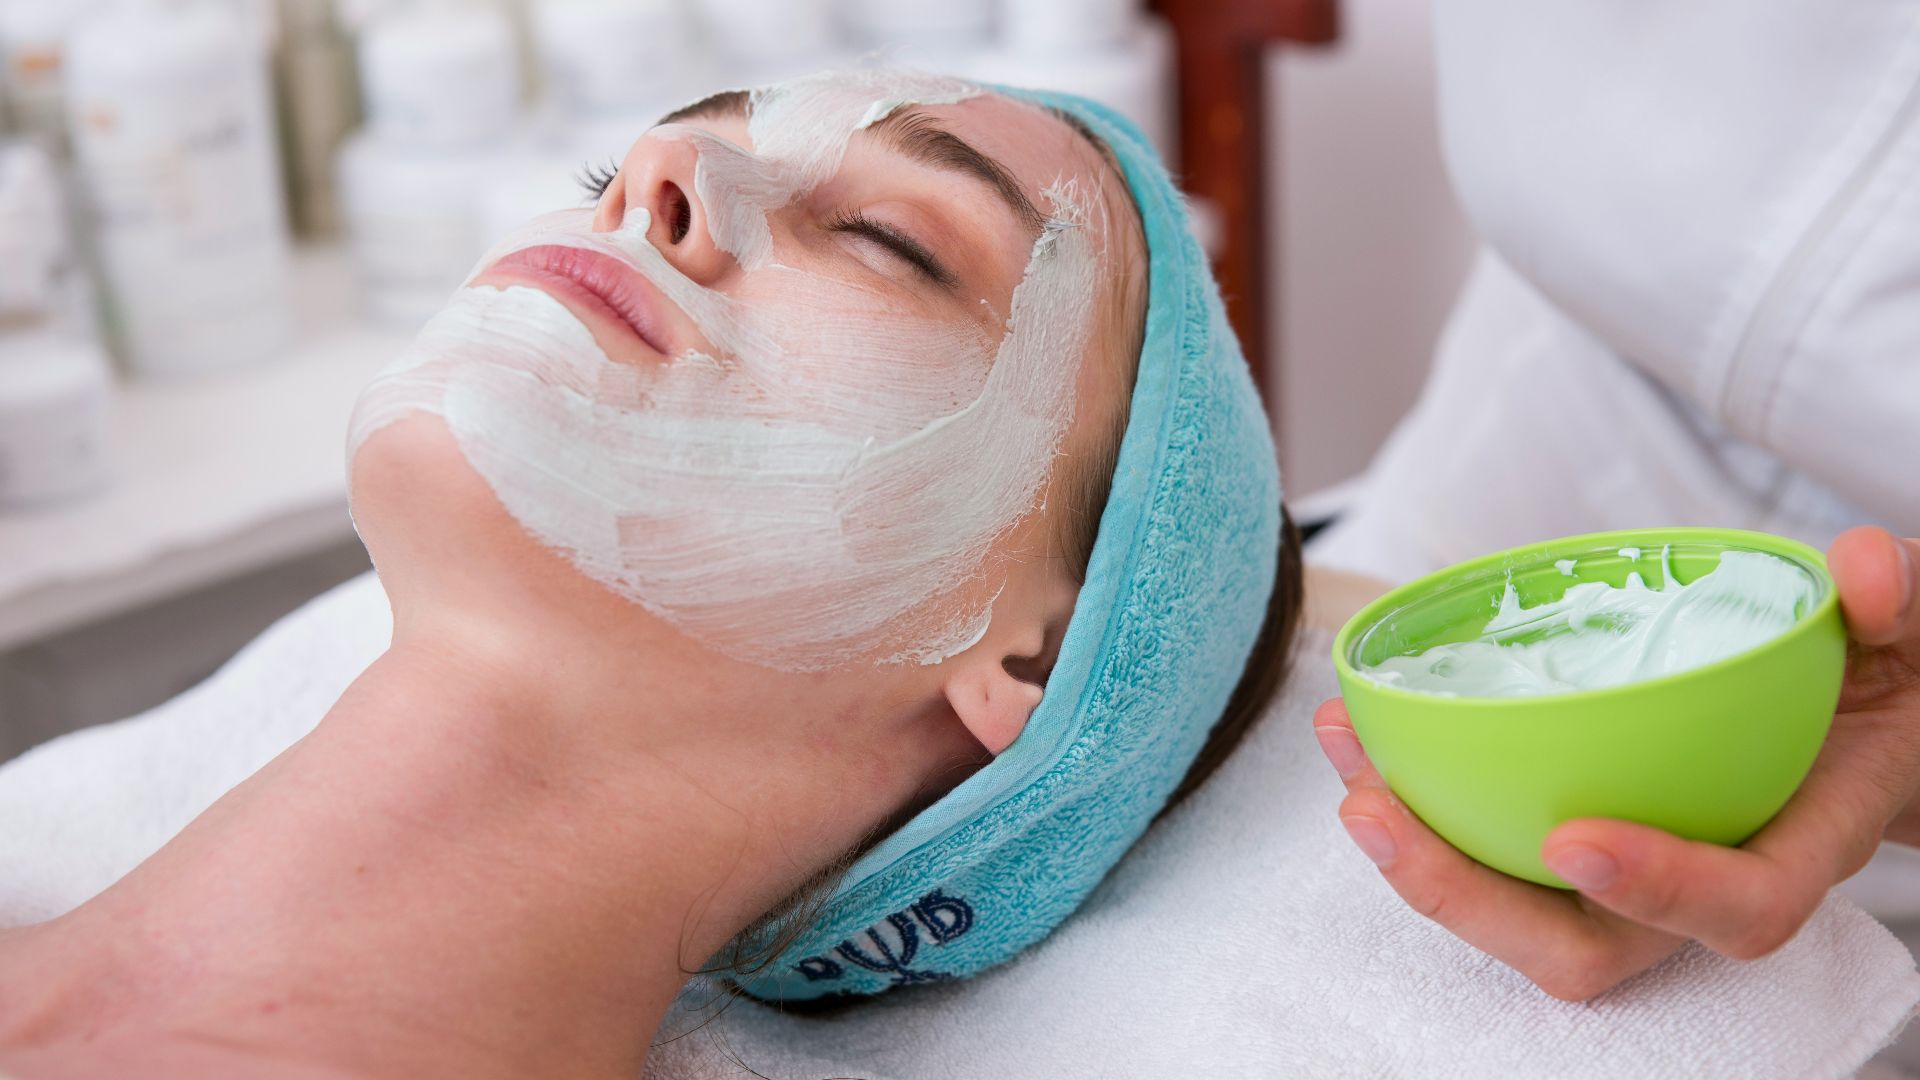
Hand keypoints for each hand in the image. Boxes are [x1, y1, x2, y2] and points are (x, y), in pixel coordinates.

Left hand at [1314, 526, 1919, 1000]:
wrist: (1871, 714)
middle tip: (1377, 814)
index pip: (1742, 905)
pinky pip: (1491, 855)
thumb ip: (1898, 597)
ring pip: (1519, 916)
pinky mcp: (1574, 840)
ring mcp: (1632, 871)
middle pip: (1586, 949)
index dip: (1658, 889)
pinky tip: (1360, 738)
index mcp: (1801, 841)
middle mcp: (1704, 879)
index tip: (1571, 839)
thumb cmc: (1886, 679)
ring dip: (1419, 860)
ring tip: (1348, 768)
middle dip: (1469, 899)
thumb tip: (1865, 575)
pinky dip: (1421, 806)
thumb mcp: (1912, 632)